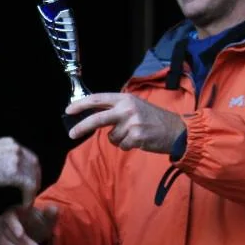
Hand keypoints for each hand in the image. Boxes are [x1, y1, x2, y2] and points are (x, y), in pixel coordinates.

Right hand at [0, 137, 40, 204]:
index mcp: (9, 143)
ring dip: (32, 189)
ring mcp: (17, 160)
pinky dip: (29, 196)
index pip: (27, 155)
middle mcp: (16, 148)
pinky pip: (29, 186)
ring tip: (28, 200)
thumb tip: (1, 168)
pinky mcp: (15, 173)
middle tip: (33, 190)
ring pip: (33, 176)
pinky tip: (25, 204)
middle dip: (35, 177)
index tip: (30, 178)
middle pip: (34, 164)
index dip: (31, 168)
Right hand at [0, 204, 57, 244]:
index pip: (10, 218)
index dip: (14, 225)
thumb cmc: (37, 224)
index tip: (21, 234)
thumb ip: (49, 214)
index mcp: (13, 212)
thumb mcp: (45, 219)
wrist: (30, 232)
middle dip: (24, 244)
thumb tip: (54, 208)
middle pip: (9, 233)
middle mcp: (2, 222)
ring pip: (3, 243)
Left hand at [66, 92, 185, 152]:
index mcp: (125, 98)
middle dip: (82, 127)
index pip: (98, 99)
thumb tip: (92, 114)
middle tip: (71, 134)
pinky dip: (127, 145)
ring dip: (118, 139)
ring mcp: (131, 123)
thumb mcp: (134, 106)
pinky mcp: (136, 137)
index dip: (81, 104)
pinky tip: (139, 140)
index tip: (69, 110)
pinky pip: (121, 145)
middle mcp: (127, 109)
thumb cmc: (152, 119)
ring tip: (133, 134)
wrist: (175, 130)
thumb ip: (115, 109)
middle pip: (97, 119)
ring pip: (111, 137)